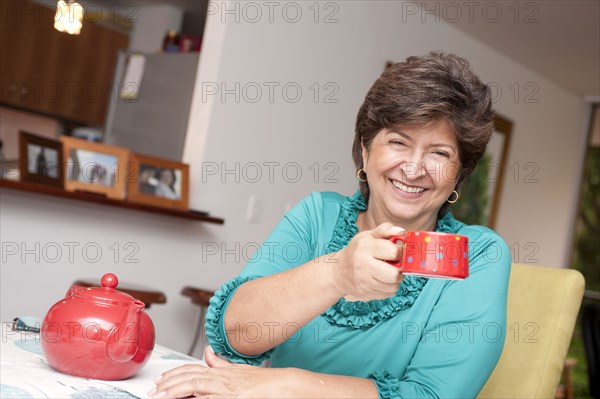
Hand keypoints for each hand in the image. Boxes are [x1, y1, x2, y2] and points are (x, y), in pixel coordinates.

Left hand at [148, 346, 286, 397]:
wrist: (287, 386)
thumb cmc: (266, 382)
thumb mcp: (240, 371)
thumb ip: (222, 364)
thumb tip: (208, 355)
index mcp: (222, 372)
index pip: (191, 370)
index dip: (173, 375)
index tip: (161, 381)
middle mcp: (222, 379)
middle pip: (189, 378)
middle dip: (169, 385)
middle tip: (154, 392)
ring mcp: (227, 389)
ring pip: (195, 387)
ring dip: (175, 392)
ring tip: (161, 397)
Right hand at [331, 223, 404, 300]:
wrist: (339, 272)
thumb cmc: (357, 251)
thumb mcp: (368, 235)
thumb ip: (385, 230)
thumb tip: (402, 233)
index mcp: (365, 248)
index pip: (394, 252)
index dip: (400, 251)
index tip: (396, 251)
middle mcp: (363, 266)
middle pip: (394, 275)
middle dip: (400, 270)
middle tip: (395, 265)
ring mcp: (364, 282)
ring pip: (393, 286)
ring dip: (395, 280)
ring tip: (388, 272)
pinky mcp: (366, 294)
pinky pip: (388, 294)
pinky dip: (389, 288)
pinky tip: (382, 280)